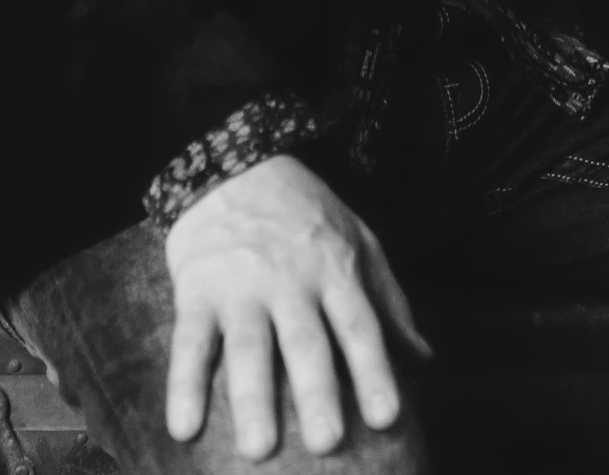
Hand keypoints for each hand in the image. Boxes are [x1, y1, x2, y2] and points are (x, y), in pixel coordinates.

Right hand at [163, 153, 431, 461]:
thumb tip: (424, 358)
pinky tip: (184, 426)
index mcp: (334, 269)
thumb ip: (389, 299)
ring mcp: (241, 285)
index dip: (373, 370)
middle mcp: (290, 279)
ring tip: (258, 449)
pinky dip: (183, 384)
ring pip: (248, 346)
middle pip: (305, 342)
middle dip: (316, 392)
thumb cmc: (305, 213)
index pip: (359, 326)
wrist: (233, 164)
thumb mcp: (357, 238)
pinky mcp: (197, 288)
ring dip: (252, 398)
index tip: (387, 418)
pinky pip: (190, 341)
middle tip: (326, 443)